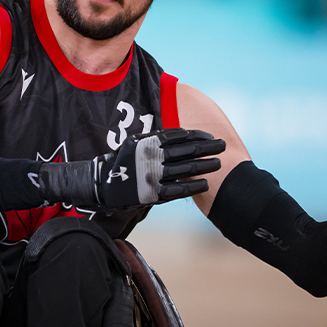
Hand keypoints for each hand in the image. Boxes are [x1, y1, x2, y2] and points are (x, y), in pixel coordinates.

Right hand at [94, 128, 224, 208]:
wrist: (104, 185)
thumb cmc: (122, 161)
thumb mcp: (135, 143)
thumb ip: (155, 138)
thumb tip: (180, 133)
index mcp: (149, 142)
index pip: (179, 135)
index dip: (198, 135)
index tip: (210, 136)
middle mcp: (153, 157)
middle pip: (187, 150)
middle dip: (207, 147)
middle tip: (222, 146)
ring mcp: (154, 175)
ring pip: (186, 168)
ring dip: (205, 165)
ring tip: (218, 163)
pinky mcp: (154, 193)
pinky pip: (179, 189)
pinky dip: (193, 186)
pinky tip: (205, 183)